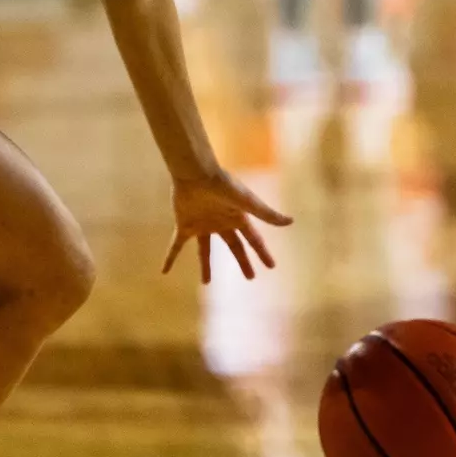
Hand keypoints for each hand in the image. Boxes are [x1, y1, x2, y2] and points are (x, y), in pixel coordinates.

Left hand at [162, 168, 292, 281]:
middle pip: (234, 247)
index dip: (262, 253)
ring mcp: (202, 225)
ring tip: (206, 283)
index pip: (253, 240)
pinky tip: (164, 271)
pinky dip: (171, 258)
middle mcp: (220, 223)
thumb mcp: (248, 202)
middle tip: (250, 277)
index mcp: (237, 217)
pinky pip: (177, 246)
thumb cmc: (224, 185)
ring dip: (205, 266)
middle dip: (242, 261)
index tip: (272, 266)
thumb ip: (267, 214)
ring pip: (205, 251)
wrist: (196, 173)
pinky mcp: (184, 225)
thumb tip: (291, 221)